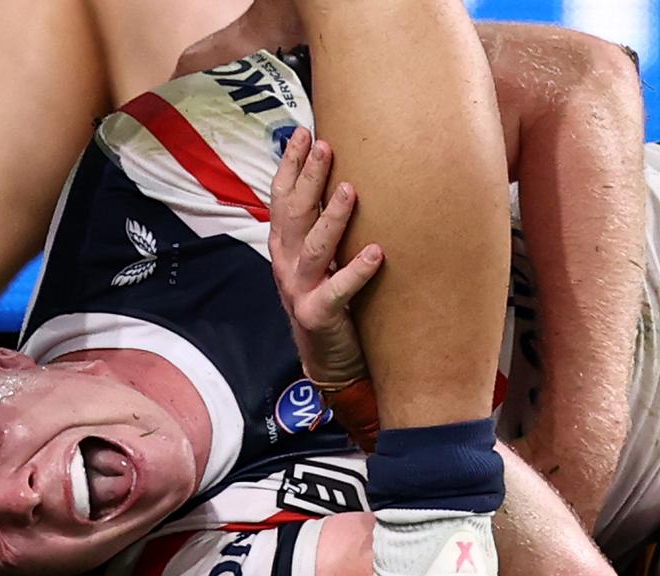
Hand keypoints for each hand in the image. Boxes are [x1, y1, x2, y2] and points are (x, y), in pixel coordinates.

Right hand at [269, 127, 383, 384]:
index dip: (290, 165)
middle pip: (295, 214)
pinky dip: (357, 270)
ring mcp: (299, 289)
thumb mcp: (320, 259)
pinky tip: (378, 252)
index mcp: (284, 246)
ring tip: (350, 190)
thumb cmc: (331, 299)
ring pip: (315, 247)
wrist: (327, 358)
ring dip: (333, 217)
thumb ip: (322, 225)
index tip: (304, 132)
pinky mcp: (317, 314)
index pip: (282, 198)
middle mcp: (286, 263)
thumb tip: (344, 177)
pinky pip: (339, 289)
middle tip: (326, 146)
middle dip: (309, 178)